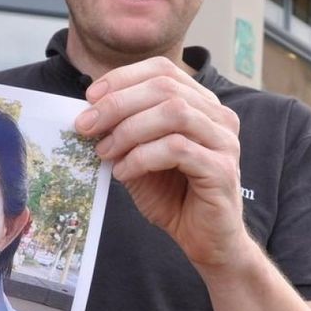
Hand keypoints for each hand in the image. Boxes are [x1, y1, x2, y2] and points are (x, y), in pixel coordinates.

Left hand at [75, 57, 251, 268]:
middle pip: (165, 88)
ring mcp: (224, 141)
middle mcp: (218, 116)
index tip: (90, 97)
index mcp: (201, 104)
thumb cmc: (174, 196)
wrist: (205, 240)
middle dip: (118, 104)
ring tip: (105, 152)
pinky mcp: (222, 169)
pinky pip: (177, 149)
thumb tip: (88, 113)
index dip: (123, 78)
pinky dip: (142, 157)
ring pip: (173, 113)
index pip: (163, 70)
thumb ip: (122, 133)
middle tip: (86, 125)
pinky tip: (124, 172)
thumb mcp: (139, 157)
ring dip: (129, 130)